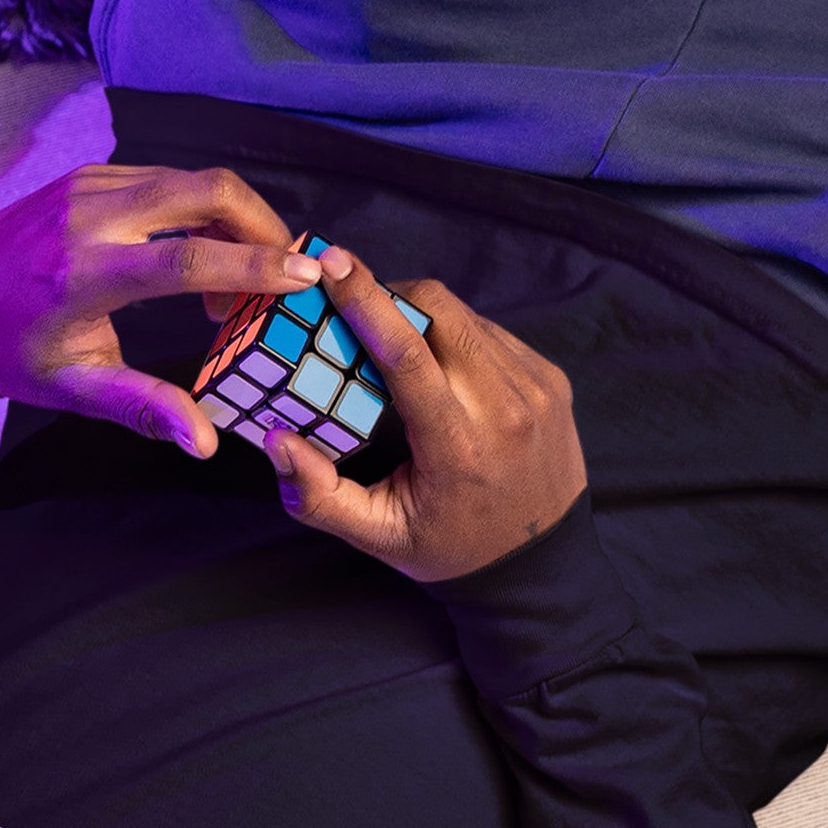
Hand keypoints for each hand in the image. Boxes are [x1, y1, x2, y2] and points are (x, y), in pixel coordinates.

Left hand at [0, 165, 321, 457]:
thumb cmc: (12, 353)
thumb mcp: (74, 389)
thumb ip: (143, 409)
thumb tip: (206, 442)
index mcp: (84, 274)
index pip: (186, 258)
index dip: (252, 264)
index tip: (304, 276)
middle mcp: (89, 216)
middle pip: (203, 190)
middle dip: (260, 224)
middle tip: (287, 269)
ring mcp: (90, 185)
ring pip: (188, 180)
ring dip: (229, 223)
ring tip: (232, 287)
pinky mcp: (92, 174)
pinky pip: (164, 179)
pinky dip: (197, 212)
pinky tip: (198, 260)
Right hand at [266, 249, 586, 580]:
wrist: (538, 563)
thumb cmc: (450, 548)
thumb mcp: (377, 536)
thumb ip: (318, 496)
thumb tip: (276, 439)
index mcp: (458, 447)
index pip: (407, 353)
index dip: (367, 300)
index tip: (334, 264)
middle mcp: (505, 408)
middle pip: (440, 311)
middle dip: (391, 296)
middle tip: (353, 306)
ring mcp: (536, 387)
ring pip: (466, 317)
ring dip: (423, 317)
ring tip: (393, 344)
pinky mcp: (551, 377)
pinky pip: (492, 334)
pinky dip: (455, 338)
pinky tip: (438, 367)